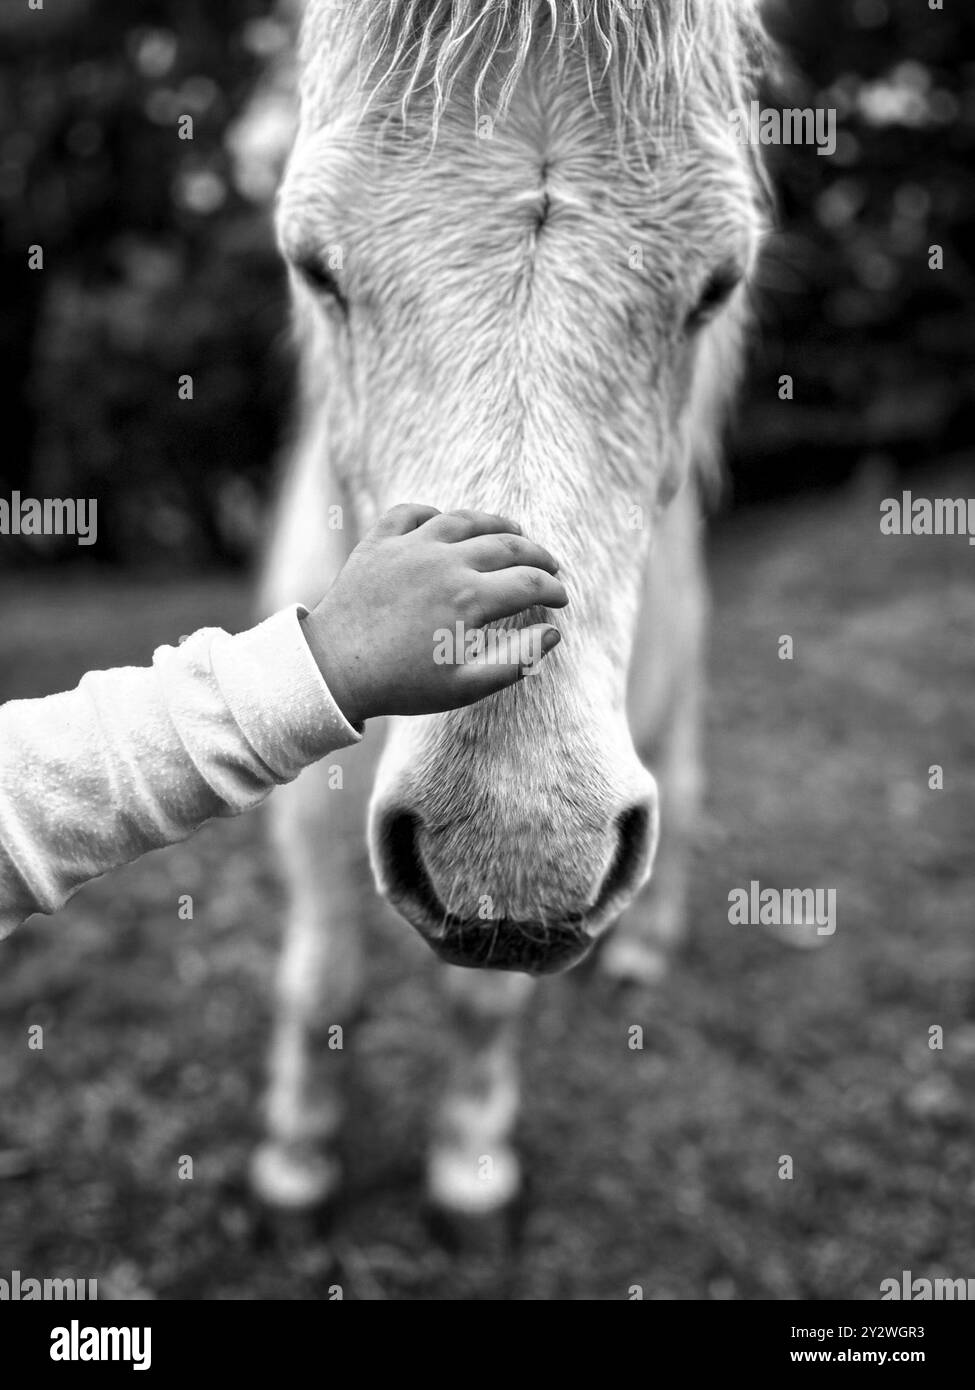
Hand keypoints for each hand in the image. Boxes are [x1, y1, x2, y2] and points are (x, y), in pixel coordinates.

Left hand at [300, 504, 567, 723]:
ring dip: (496, 524)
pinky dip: (434, 513)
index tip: (562, 601)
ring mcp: (410, 547)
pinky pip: (412, 513)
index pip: (529, 583)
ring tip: (513, 531)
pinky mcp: (379, 542)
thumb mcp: (464, 687)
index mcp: (469, 598)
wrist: (332, 670)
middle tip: (550, 566)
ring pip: (465, 519)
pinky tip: (445, 522)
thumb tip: (553, 633)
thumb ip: (515, 662)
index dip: (553, 590)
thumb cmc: (401, 686)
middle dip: (537, 555)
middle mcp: (444, 562)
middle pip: (507, 544)